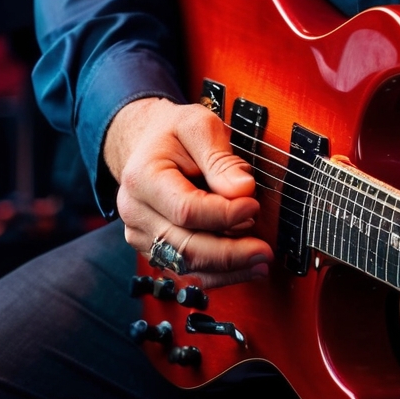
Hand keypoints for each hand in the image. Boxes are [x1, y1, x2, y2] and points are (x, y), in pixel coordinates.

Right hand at [104, 96, 272, 287]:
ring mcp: (141, 235)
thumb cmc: (175, 133)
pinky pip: (185, 271)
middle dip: (230, 253)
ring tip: (261, 263)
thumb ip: (220, 158)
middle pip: (185, 246)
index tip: (253, 206)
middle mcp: (135, 212)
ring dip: (227, 269)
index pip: (186, 209)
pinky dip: (217, 273)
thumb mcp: (199, 125)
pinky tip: (243, 268)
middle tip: (264, 251)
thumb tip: (242, 190)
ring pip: (185, 266)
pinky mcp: (153, 250)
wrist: (148, 143)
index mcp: (142, 177)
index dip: (224, 214)